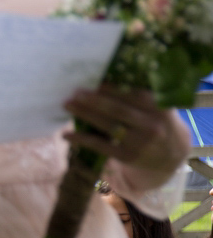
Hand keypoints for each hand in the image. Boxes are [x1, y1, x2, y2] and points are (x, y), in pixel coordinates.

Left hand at [64, 85, 188, 174]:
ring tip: (67, 105)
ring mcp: (139, 142)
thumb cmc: (158, 123)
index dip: (110, 88)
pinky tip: (66, 134)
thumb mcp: (158, 107)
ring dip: (85, 114)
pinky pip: (101, 146)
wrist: (171, 156)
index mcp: (160, 107)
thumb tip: (104, 80)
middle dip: (93, 100)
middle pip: (117, 110)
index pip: (132, 95)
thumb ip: (139, 97)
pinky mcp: (128, 156)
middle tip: (74, 92)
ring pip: (108, 126)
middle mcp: (151, 125)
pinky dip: (82, 139)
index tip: (92, 81)